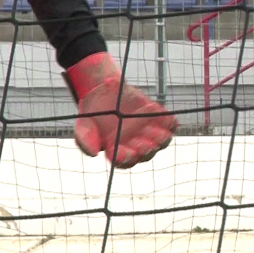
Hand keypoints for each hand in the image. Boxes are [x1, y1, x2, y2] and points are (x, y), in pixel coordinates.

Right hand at [66, 53, 177, 168]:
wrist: (105, 91)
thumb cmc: (93, 114)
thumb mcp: (83, 126)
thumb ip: (85, 140)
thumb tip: (93, 153)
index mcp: (118, 152)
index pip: (124, 161)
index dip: (125, 158)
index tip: (123, 153)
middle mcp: (136, 146)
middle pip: (145, 154)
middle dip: (146, 150)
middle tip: (145, 146)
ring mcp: (149, 133)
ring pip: (160, 142)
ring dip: (161, 140)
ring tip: (161, 134)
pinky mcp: (158, 120)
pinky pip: (169, 124)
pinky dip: (170, 123)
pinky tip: (168, 119)